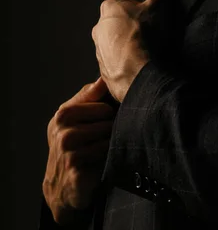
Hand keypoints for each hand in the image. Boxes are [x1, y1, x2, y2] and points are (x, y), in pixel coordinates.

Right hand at [43, 77, 115, 225]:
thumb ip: (90, 96)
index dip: (110, 113)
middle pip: (109, 120)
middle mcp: (63, 131)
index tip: (107, 120)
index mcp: (64, 113)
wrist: (61, 186)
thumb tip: (105, 75)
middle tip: (101, 141)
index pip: (104, 105)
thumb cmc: (73, 146)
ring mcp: (68, 152)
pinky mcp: (76, 172)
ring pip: (109, 138)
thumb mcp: (75, 118)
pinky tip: (99, 165)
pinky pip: (106, 158)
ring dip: (110, 146)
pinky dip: (107, 161)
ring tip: (100, 152)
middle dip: (110, 129)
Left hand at [92, 0, 168, 102]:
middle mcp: (99, 27)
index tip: (151, 20)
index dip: (142, 12)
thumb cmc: (146, 35)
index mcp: (110, 7)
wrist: (138, 71)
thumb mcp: (158, 5)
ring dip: (129, 47)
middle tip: (150, 36)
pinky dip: (126, 64)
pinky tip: (140, 65)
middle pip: (120, 24)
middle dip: (133, 29)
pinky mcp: (102, 69)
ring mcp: (99, 49)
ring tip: (146, 52)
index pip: (127, 5)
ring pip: (117, 44)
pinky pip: (116, 63)